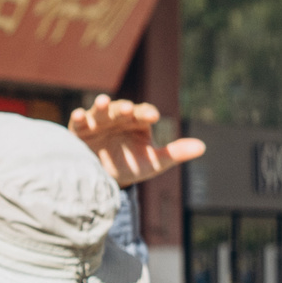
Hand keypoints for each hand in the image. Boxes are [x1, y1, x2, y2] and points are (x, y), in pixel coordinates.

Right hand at [68, 95, 205, 186]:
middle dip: (123, 108)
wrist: (104, 180)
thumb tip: (203, 147)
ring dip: (101, 106)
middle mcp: (118, 119)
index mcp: (137, 122)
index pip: (144, 113)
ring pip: (100, 111)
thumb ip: (175, 153)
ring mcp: (98, 123)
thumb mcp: (154, 162)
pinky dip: (79, 117)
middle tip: (126, 109)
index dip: (147, 113)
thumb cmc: (131, 166)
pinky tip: (80, 115)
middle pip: (121, 109)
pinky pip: (78, 122)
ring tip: (102, 102)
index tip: (154, 117)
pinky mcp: (80, 131)